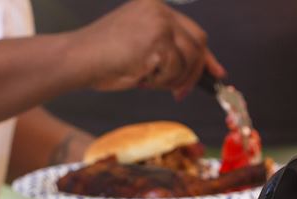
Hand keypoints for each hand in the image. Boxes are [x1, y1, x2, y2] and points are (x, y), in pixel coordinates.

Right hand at [70, 0, 224, 96]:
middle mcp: (160, 10)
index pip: (192, 31)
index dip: (206, 56)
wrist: (79, 59)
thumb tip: (201, 69)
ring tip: (147, 80)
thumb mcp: (141, 48)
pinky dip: (161, 81)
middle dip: (194, 72)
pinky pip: (175, 70)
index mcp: (155, 7)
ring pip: (188, 60)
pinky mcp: (158, 39)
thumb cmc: (103, 58)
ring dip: (172, 80)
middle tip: (181, 92)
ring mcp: (160, 22)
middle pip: (198, 43)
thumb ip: (168, 51)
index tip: (217, 73)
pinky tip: (141, 76)